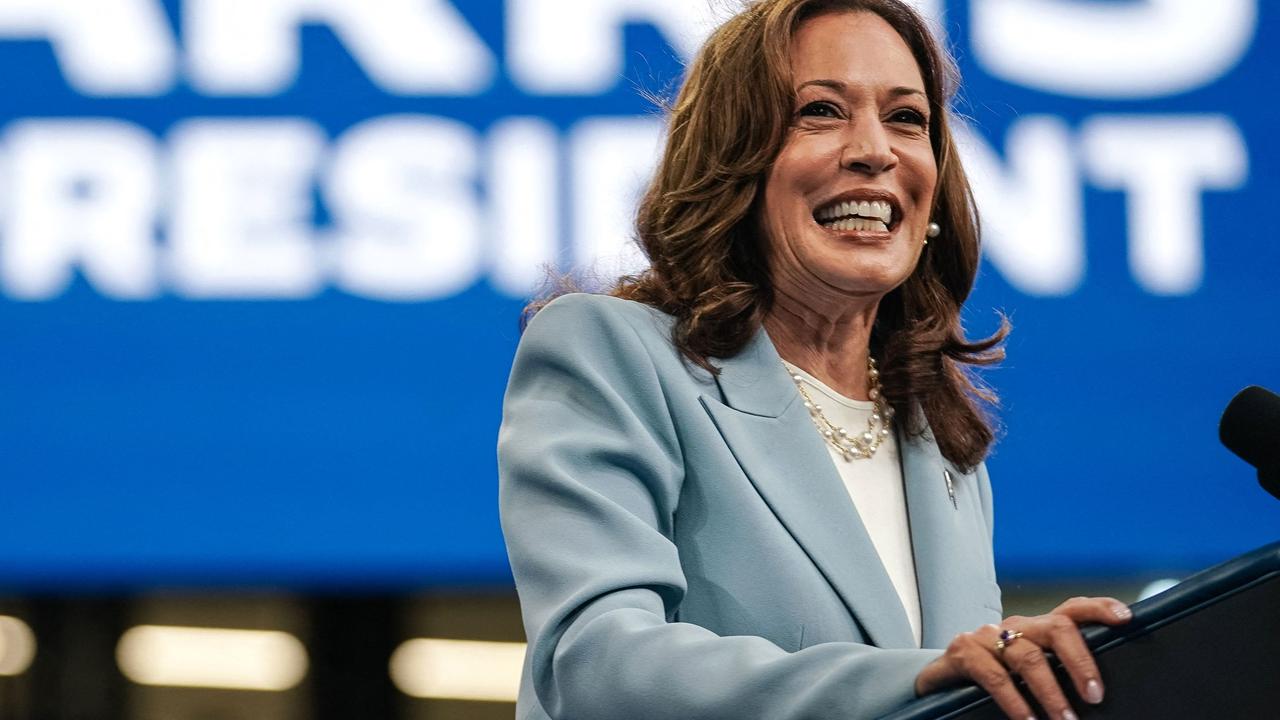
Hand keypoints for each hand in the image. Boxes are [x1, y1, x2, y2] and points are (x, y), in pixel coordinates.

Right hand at [914, 597, 1132, 719]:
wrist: (940, 684)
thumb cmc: (994, 681)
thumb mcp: (1028, 675)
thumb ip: (1056, 675)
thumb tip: (1095, 698)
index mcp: (1037, 630)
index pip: (1073, 610)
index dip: (1099, 609)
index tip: (1125, 618)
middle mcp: (1015, 626)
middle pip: (1057, 627)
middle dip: (1080, 662)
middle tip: (1095, 696)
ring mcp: (987, 636)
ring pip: (1028, 656)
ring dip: (1050, 692)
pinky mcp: (963, 651)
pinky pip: (994, 675)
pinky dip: (1015, 701)